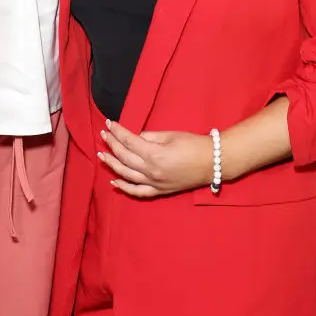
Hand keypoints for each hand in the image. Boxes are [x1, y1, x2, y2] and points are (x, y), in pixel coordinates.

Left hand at [98, 120, 212, 198]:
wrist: (213, 163)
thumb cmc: (193, 144)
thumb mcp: (170, 135)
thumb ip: (150, 136)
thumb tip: (136, 137)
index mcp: (154, 154)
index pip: (128, 141)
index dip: (117, 131)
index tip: (109, 123)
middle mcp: (151, 171)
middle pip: (124, 157)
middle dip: (112, 144)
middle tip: (103, 134)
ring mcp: (154, 183)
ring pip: (126, 175)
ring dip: (112, 164)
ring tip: (102, 155)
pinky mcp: (159, 191)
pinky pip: (138, 191)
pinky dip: (124, 188)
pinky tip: (114, 182)